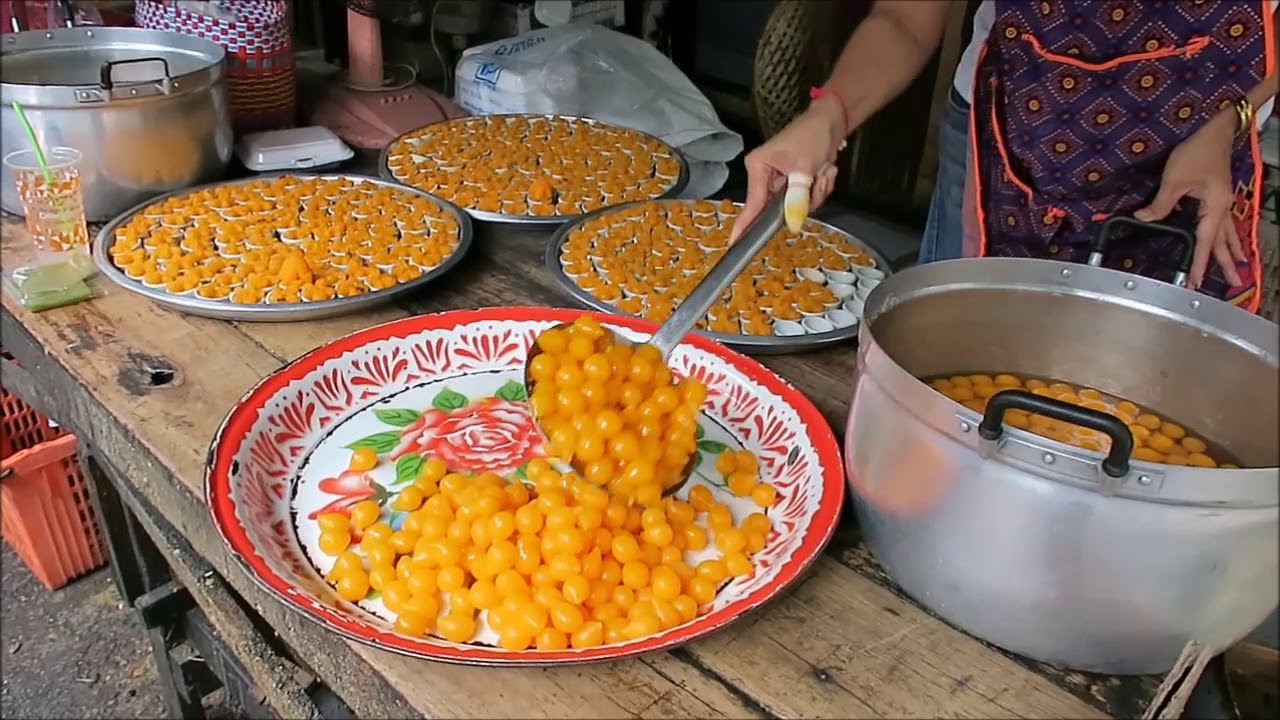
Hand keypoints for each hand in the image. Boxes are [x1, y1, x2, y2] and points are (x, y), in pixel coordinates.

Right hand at [730, 96, 847, 241]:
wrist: (831, 121)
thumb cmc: (812, 136)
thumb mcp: (804, 167)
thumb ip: (796, 197)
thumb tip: (792, 221)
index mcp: (758, 167)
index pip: (753, 202)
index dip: (745, 224)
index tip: (734, 242)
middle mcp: (765, 176)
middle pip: (779, 207)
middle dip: (804, 197)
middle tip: (817, 180)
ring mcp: (780, 181)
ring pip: (796, 205)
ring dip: (815, 192)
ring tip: (823, 172)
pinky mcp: (794, 183)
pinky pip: (805, 199)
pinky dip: (819, 188)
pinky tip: (824, 172)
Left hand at [1134, 112, 1244, 288]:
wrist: (1215, 130)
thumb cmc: (1197, 151)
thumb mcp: (1174, 178)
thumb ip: (1161, 203)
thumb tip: (1144, 219)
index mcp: (1214, 206)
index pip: (1205, 242)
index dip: (1199, 263)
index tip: (1195, 282)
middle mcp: (1223, 208)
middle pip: (1223, 242)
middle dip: (1226, 264)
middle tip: (1233, 284)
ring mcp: (1222, 202)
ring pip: (1227, 234)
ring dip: (1230, 252)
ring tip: (1237, 270)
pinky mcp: (1218, 197)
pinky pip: (1224, 224)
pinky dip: (1227, 237)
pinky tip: (1229, 243)